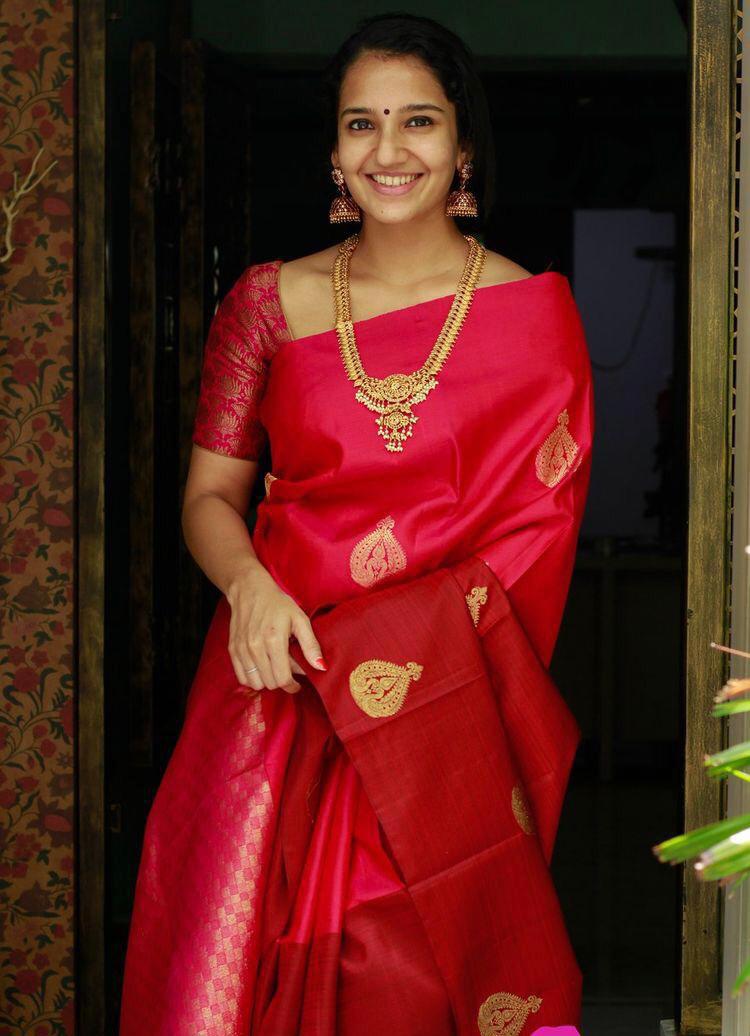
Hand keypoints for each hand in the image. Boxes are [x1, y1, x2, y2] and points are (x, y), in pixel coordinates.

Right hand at [225, 563, 325, 693]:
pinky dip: (253, 678)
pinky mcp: (232, 650)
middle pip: (270, 683)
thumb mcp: (300, 619)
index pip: (282, 678)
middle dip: (282, 682)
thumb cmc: (277, 603)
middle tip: (288, 670)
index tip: (298, 683)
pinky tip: (262, 667)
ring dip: (267, 681)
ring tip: (274, 667)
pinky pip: (242, 677)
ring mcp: (241, 649)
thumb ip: (311, 645)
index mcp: (274, 640)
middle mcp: (255, 647)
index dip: (292, 686)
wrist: (249, 590)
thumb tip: (321, 667)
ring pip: (255, 683)